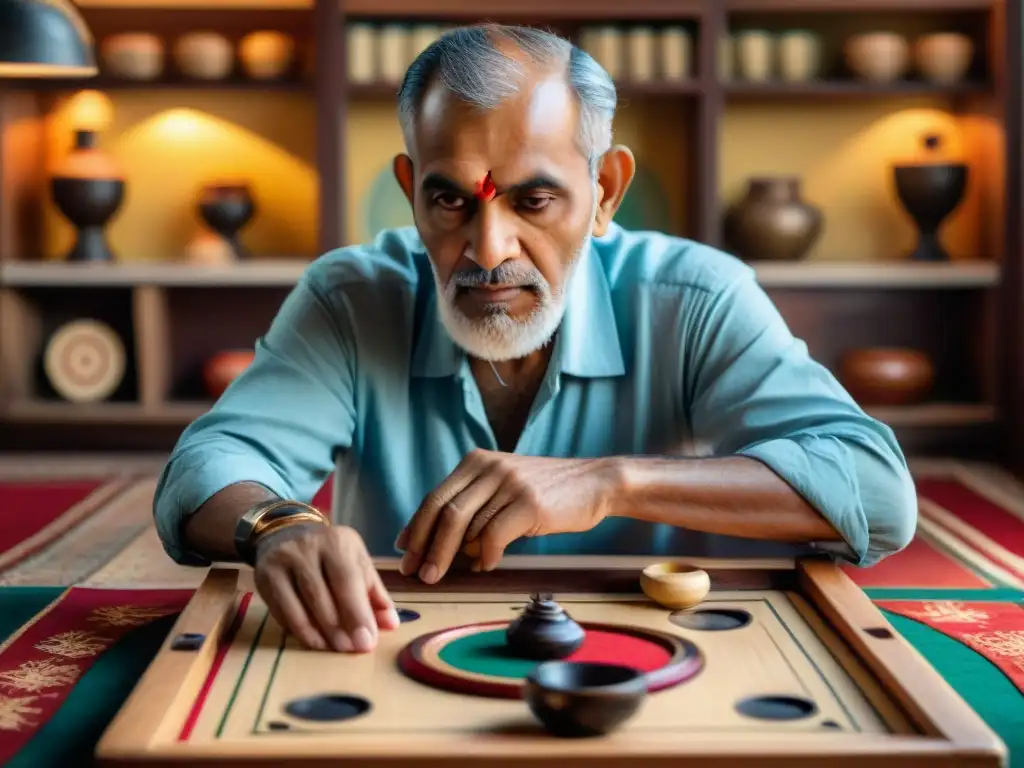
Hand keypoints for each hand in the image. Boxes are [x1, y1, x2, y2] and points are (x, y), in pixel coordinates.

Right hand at [254, 523, 399, 652]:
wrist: (285, 531)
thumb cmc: (330, 553)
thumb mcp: (356, 562)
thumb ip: (374, 593)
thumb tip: (391, 624)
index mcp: (337, 541)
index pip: (348, 580)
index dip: (358, 613)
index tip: (367, 642)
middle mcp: (307, 547)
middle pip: (322, 595)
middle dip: (339, 628)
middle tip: (351, 649)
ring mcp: (282, 561)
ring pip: (301, 606)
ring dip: (320, 634)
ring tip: (335, 649)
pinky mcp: (264, 576)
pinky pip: (282, 612)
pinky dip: (300, 631)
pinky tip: (314, 642)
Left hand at [395, 450, 618, 582]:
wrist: (595, 482)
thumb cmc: (547, 492)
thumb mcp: (504, 486)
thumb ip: (475, 506)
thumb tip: (442, 545)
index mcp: (477, 461)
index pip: (435, 496)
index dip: (416, 526)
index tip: (404, 551)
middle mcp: (489, 467)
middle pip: (444, 511)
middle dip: (425, 546)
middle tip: (417, 573)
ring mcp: (509, 484)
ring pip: (465, 525)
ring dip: (449, 556)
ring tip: (442, 575)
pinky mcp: (530, 503)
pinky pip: (494, 535)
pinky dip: (485, 556)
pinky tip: (486, 566)